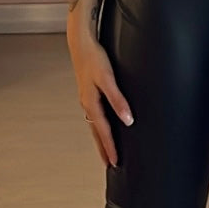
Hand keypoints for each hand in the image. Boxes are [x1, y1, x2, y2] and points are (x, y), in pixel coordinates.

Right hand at [67, 31, 133, 167]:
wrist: (81, 43)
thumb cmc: (94, 58)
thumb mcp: (108, 79)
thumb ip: (118, 99)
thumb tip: (127, 119)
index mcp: (91, 103)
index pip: (103, 131)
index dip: (110, 147)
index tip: (116, 162)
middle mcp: (87, 104)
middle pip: (96, 132)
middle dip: (103, 149)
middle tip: (110, 164)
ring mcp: (87, 98)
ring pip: (94, 124)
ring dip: (100, 138)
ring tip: (106, 150)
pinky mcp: (89, 92)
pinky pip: (95, 115)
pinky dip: (99, 126)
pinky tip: (103, 125)